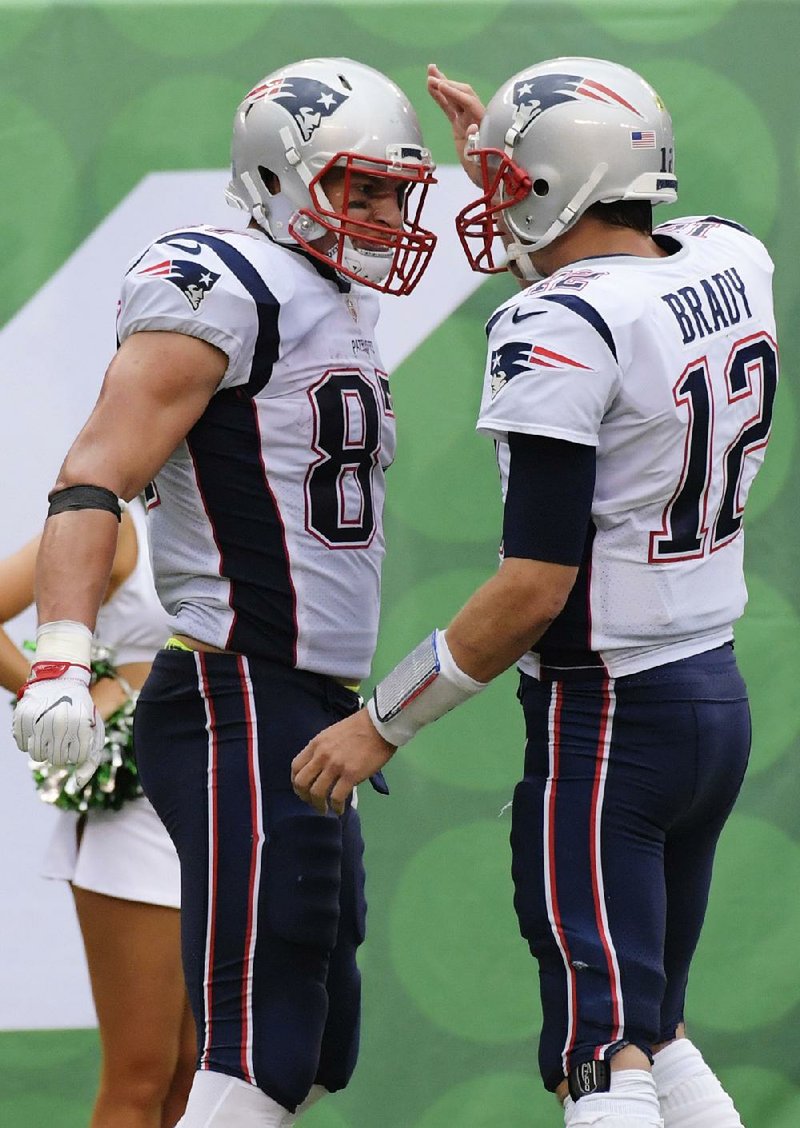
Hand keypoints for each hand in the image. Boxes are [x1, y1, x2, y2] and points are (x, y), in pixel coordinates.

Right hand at [13, 661, 105, 786]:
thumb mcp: (94, 730)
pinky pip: (21, 745)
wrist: (61, 679)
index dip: (77, 751)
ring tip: (50, 733)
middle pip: (57, 760)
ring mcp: (41, 719)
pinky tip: (37, 726)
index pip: (77, 758)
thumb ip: (91, 759)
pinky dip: (28, 740)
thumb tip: (78, 784)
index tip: (77, 737)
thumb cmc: (80, 709)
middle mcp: (61, 722)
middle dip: (61, 752)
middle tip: (62, 736)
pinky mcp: (23, 717)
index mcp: (82, 724)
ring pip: (37, 756)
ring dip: (44, 749)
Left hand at [291, 708, 395, 814]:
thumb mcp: (333, 734)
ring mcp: (335, 766)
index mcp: (316, 744)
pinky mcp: (350, 775)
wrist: (380, 725)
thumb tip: (323, 768)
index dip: (296, 782)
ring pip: (317, 793)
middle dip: (304, 796)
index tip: (303, 789)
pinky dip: (336, 807)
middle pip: (301, 783)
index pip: (296, 767)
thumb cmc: (360, 727)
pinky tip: (340, 810)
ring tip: (325, 809)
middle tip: (312, 802)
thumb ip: (324, 749)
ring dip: (319, 805)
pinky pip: (336, 797)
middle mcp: (321, 755)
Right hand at [426, 63, 485, 185]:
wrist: (489, 179)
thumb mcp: (483, 161)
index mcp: (483, 123)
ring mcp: (468, 120)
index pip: (468, 103)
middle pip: (463, 94)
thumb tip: (472, 126)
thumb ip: (476, 144)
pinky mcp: (460, 125)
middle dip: (449, 83)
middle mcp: (476, 117)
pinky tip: (431, 87)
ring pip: (455, 97)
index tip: (441, 86)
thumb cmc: (488, 171)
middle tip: (432, 75)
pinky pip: (449, 107)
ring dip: (443, 84)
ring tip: (430, 70)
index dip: (455, 94)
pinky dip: (441, 97)